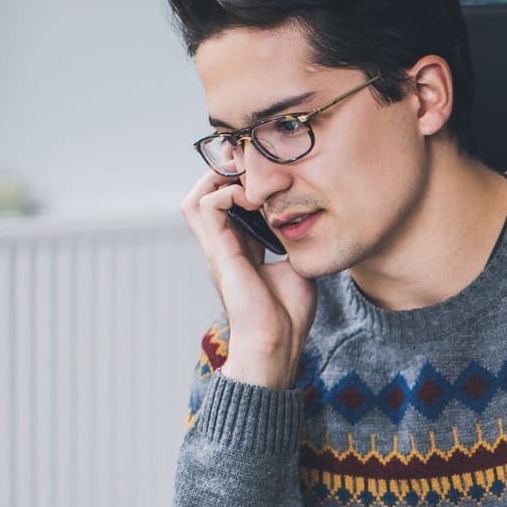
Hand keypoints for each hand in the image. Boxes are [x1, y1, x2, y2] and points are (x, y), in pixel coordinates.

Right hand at [180, 169, 315, 388]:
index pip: (230, 205)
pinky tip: (253, 198)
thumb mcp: (296, 267)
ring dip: (220, 180)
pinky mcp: (218, 251)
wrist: (277, 340)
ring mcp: (217, 248)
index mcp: (241, 248)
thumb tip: (309, 225)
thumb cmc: (287, 313)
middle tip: (253, 165)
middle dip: (227, 174)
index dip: (245, 183)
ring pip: (197, 197)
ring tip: (247, 176)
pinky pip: (208, 206)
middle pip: (206, 196)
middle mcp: (224, 245)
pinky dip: (228, 192)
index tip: (270, 173)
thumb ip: (295, 244)